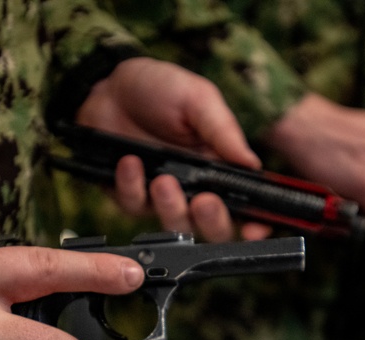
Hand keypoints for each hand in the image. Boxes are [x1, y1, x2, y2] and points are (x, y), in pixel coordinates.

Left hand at [76, 57, 260, 241]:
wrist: (110, 84)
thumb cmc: (161, 88)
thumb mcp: (198, 99)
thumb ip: (223, 131)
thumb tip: (253, 165)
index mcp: (220, 167)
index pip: (245, 207)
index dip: (254, 225)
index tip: (254, 229)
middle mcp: (195, 188)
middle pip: (212, 228)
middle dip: (211, 221)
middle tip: (205, 202)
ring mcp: (162, 196)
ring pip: (174, 224)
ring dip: (170, 206)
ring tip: (163, 179)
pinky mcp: (130, 195)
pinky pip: (134, 205)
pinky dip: (132, 186)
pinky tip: (129, 162)